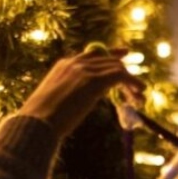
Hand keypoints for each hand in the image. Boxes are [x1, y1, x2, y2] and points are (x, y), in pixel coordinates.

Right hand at [18, 48, 144, 137]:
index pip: (92, 54)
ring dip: (131, 82)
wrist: (37, 123)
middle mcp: (75, 63)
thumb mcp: (52, 103)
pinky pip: (121, 75)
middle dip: (123, 73)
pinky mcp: (94, 80)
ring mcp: (84, 70)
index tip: (123, 56)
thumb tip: (69, 106)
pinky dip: (133, 83)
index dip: (110, 55)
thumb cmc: (40, 120)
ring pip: (117, 67)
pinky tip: (139, 94)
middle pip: (108, 60)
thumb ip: (64, 97)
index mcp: (63, 66)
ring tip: (140, 98)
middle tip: (136, 89)